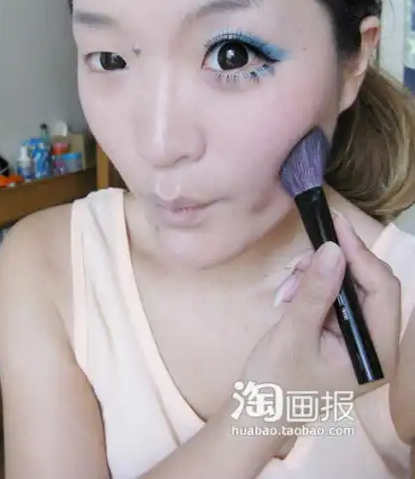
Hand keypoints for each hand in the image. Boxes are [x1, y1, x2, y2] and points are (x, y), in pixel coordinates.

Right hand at [238, 213, 400, 420]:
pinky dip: (312, 288)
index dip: (361, 254)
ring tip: (288, 284)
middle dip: (336, 264)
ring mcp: (358, 339)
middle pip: (371, 285)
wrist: (256, 414)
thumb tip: (333, 248)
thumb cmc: (275, 383)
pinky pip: (334, 297)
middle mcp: (375, 344)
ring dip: (319, 276)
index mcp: (375, 352)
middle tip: (302, 257)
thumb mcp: (293, 334)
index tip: (335, 226)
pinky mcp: (341, 334)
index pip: (384, 290)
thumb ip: (316, 291)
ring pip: (350, 287)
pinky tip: (289, 294)